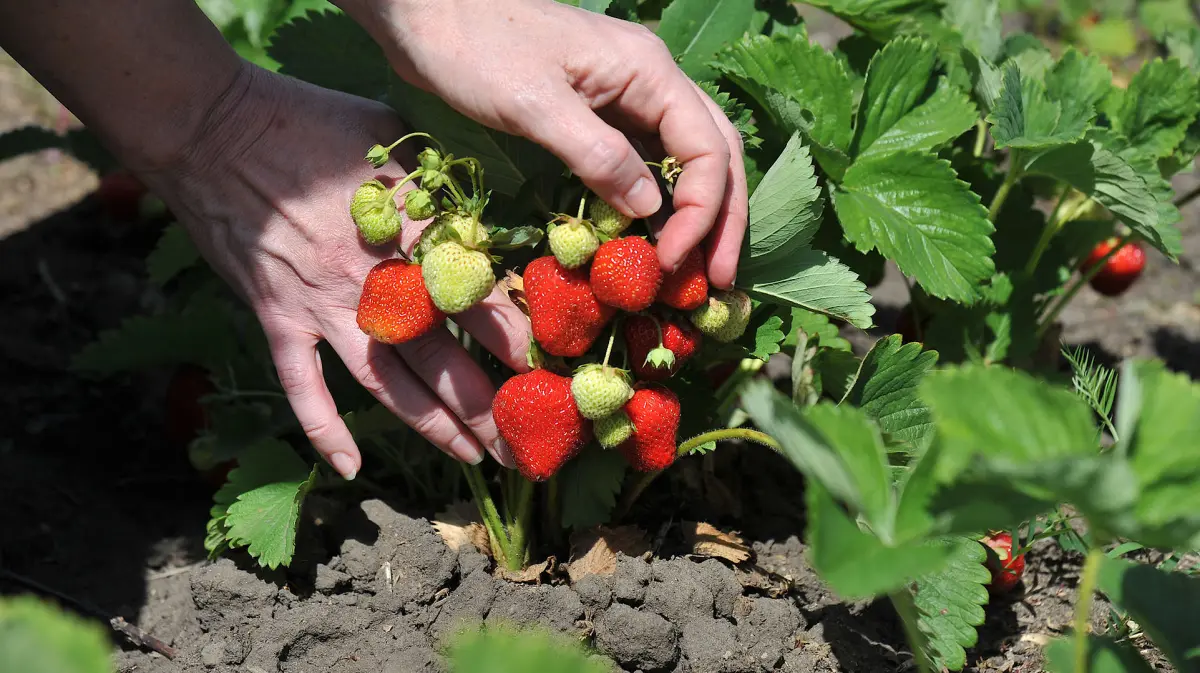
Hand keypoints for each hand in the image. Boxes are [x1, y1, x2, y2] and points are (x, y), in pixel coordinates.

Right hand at [140, 64, 525, 478]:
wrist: (212, 125)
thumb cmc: (308, 119)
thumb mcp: (392, 132)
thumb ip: (439, 177)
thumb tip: (485, 203)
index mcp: (406, 233)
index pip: (474, 298)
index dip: (512, 337)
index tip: (546, 368)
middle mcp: (370, 280)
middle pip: (441, 356)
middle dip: (486, 404)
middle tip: (525, 441)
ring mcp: (320, 305)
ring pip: (386, 383)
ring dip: (431, 425)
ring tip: (472, 458)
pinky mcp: (276, 317)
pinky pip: (301, 385)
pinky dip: (324, 427)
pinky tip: (351, 466)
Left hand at [338, 0, 748, 286]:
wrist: (427, 13)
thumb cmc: (476, 49)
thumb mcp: (535, 106)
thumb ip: (598, 156)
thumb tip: (650, 210)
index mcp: (649, 71)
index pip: (707, 147)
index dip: (702, 211)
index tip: (673, 261)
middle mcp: (650, 81)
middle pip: (713, 153)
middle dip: (720, 219)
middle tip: (717, 281)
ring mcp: (626, 97)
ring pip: (683, 160)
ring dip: (695, 215)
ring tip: (693, 270)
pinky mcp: (597, 114)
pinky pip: (643, 161)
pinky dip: (654, 203)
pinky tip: (649, 239)